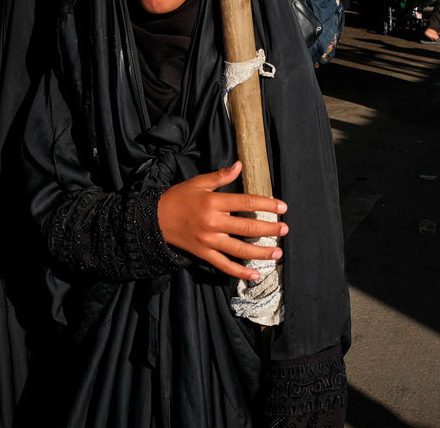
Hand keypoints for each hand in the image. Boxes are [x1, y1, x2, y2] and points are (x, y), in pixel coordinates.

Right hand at [158, 161, 287, 280]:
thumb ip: (221, 176)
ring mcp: (208, 241)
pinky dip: (240, 272)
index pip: (246, 202)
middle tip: (285, 230)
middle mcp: (213, 222)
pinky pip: (224, 265)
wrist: (154, 219)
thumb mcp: (198, 183)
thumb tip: (239, 165)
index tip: (282, 207)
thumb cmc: (178, 198)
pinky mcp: (203, 254)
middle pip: (247, 227)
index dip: (266, 204)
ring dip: (260, 252)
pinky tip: (255, 274)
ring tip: (277, 253)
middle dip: (269, 229)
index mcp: (213, 202)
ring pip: (239, 249)